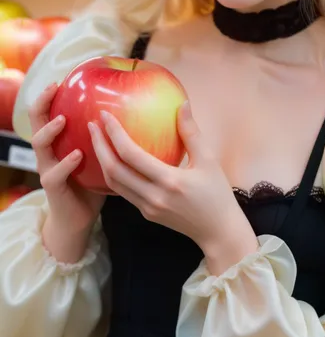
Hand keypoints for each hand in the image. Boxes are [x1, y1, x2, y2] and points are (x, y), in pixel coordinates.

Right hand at [29, 83, 105, 244]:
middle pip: (36, 122)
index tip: (62, 78)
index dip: (50, 95)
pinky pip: (55, 174)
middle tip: (53, 88)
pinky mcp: (53, 188)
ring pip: (40, 146)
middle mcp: (49, 152)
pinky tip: (78, 155)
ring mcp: (48, 169)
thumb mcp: (102, 156)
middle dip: (41, 103)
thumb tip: (141, 113)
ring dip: (50, 131)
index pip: (49, 112)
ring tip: (63, 119)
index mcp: (60, 142)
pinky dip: (66, 163)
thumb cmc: (95, 183)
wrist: (79, 219)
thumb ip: (111, 137)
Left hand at [89, 101, 258, 270]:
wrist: (218, 232)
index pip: (131, 154)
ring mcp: (147, 207)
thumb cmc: (217, 193)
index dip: (114, 133)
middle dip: (99, 145)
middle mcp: (153, 196)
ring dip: (102, 160)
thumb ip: (192, 132)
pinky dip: (112, 173)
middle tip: (92, 125)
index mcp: (169, 181)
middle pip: (114, 170)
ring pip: (113, 183)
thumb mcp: (209, 160)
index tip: (105, 115)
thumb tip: (182, 104)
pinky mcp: (146, 213)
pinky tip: (112, 159)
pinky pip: (122, 191)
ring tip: (97, 139)